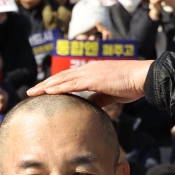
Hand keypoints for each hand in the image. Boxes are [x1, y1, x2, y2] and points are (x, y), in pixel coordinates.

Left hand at [28, 59, 152, 106]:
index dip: (55, 84)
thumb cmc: (131, 85)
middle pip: (61, 76)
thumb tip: (88, 106)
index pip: (68, 77)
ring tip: (32, 92)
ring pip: (62, 78)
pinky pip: (72, 83)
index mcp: (92, 71)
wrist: (143, 78)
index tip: (43, 91)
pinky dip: (58, 87)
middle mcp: (88, 69)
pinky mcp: (93, 78)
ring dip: (46, 86)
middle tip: (31, 92)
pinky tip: (48, 92)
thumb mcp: (111, 94)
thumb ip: (98, 99)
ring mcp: (90, 72)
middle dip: (45, 84)